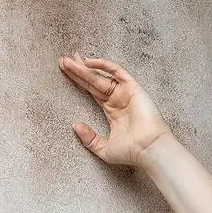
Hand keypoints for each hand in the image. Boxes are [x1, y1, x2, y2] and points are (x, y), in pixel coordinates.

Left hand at [58, 52, 173, 168]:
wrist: (148, 150)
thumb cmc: (131, 153)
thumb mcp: (104, 149)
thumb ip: (90, 139)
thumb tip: (75, 126)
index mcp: (112, 111)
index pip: (92, 92)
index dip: (79, 82)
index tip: (66, 72)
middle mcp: (117, 99)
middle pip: (94, 81)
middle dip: (78, 71)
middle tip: (63, 61)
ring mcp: (125, 92)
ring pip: (101, 76)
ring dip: (85, 68)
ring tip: (69, 60)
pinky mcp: (133, 87)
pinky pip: (116, 71)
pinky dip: (103, 65)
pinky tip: (88, 62)